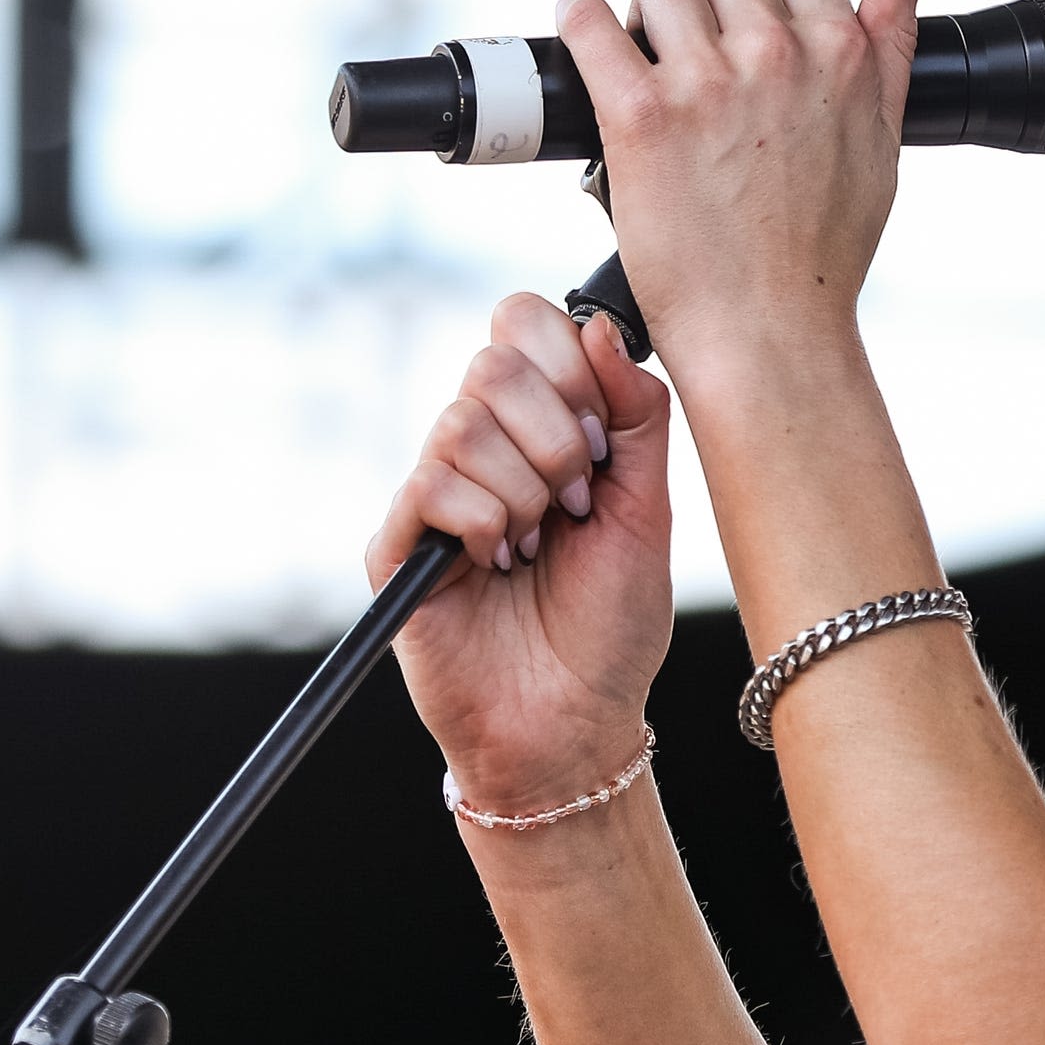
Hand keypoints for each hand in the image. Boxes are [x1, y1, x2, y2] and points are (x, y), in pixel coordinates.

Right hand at [363, 296, 674, 815]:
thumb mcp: (648, 507)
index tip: (602, 444)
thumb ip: (635, 412)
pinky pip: (430, 484)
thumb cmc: (612, 624)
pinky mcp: (397, 544)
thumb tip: (601, 325)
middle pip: (492, 361)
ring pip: (461, 422)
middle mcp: (479, 448)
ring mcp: (433, 494)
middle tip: (575, 504)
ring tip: (535, 547)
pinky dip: (484, 523)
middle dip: (556, 435)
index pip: (523, 322)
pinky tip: (498, 565)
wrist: (576, 721)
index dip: (569, 366)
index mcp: (536, 425)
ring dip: (523, 490)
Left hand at [551, 0, 943, 376]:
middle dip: (705, 9)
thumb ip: (894, 34)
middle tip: (693, 65)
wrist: (768, 331)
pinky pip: (590, 22)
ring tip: (647, 66)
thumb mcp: (883, 135)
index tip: (745, 45)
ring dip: (645, 16)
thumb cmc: (820, 250)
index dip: (764, 4)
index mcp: (841, 54)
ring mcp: (707, 82)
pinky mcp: (641, 115)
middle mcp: (777, 56)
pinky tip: (587, 41)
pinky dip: (580, 21)